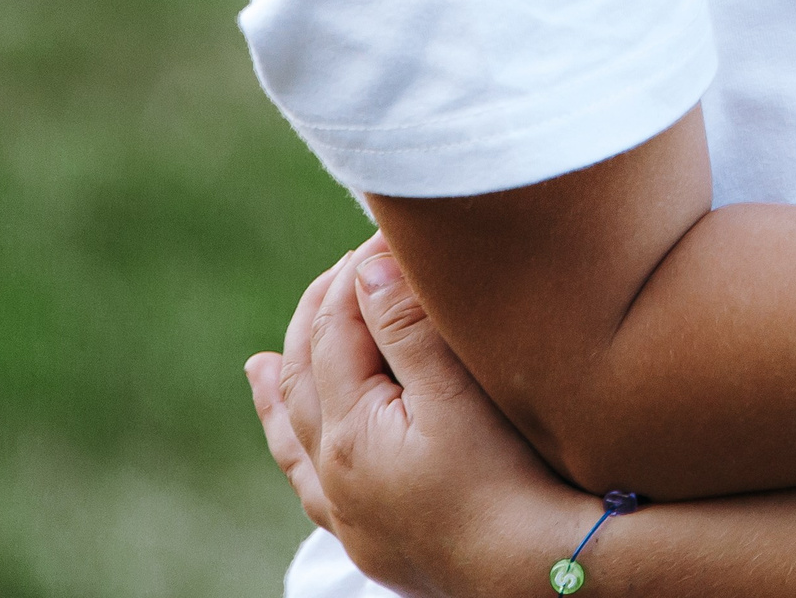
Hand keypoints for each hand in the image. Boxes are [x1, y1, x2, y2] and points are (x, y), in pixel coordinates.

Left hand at [248, 238, 600, 597]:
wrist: (531, 570)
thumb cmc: (506, 475)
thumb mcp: (456, 391)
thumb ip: (407, 327)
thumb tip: (367, 268)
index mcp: (349, 433)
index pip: (336, 328)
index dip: (358, 271)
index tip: (388, 231)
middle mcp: (333, 474)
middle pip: (305, 373)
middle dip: (321, 310)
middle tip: (350, 262)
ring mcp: (346, 510)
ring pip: (295, 430)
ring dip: (286, 381)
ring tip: (263, 360)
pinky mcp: (367, 535)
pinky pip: (305, 480)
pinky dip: (287, 442)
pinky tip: (283, 426)